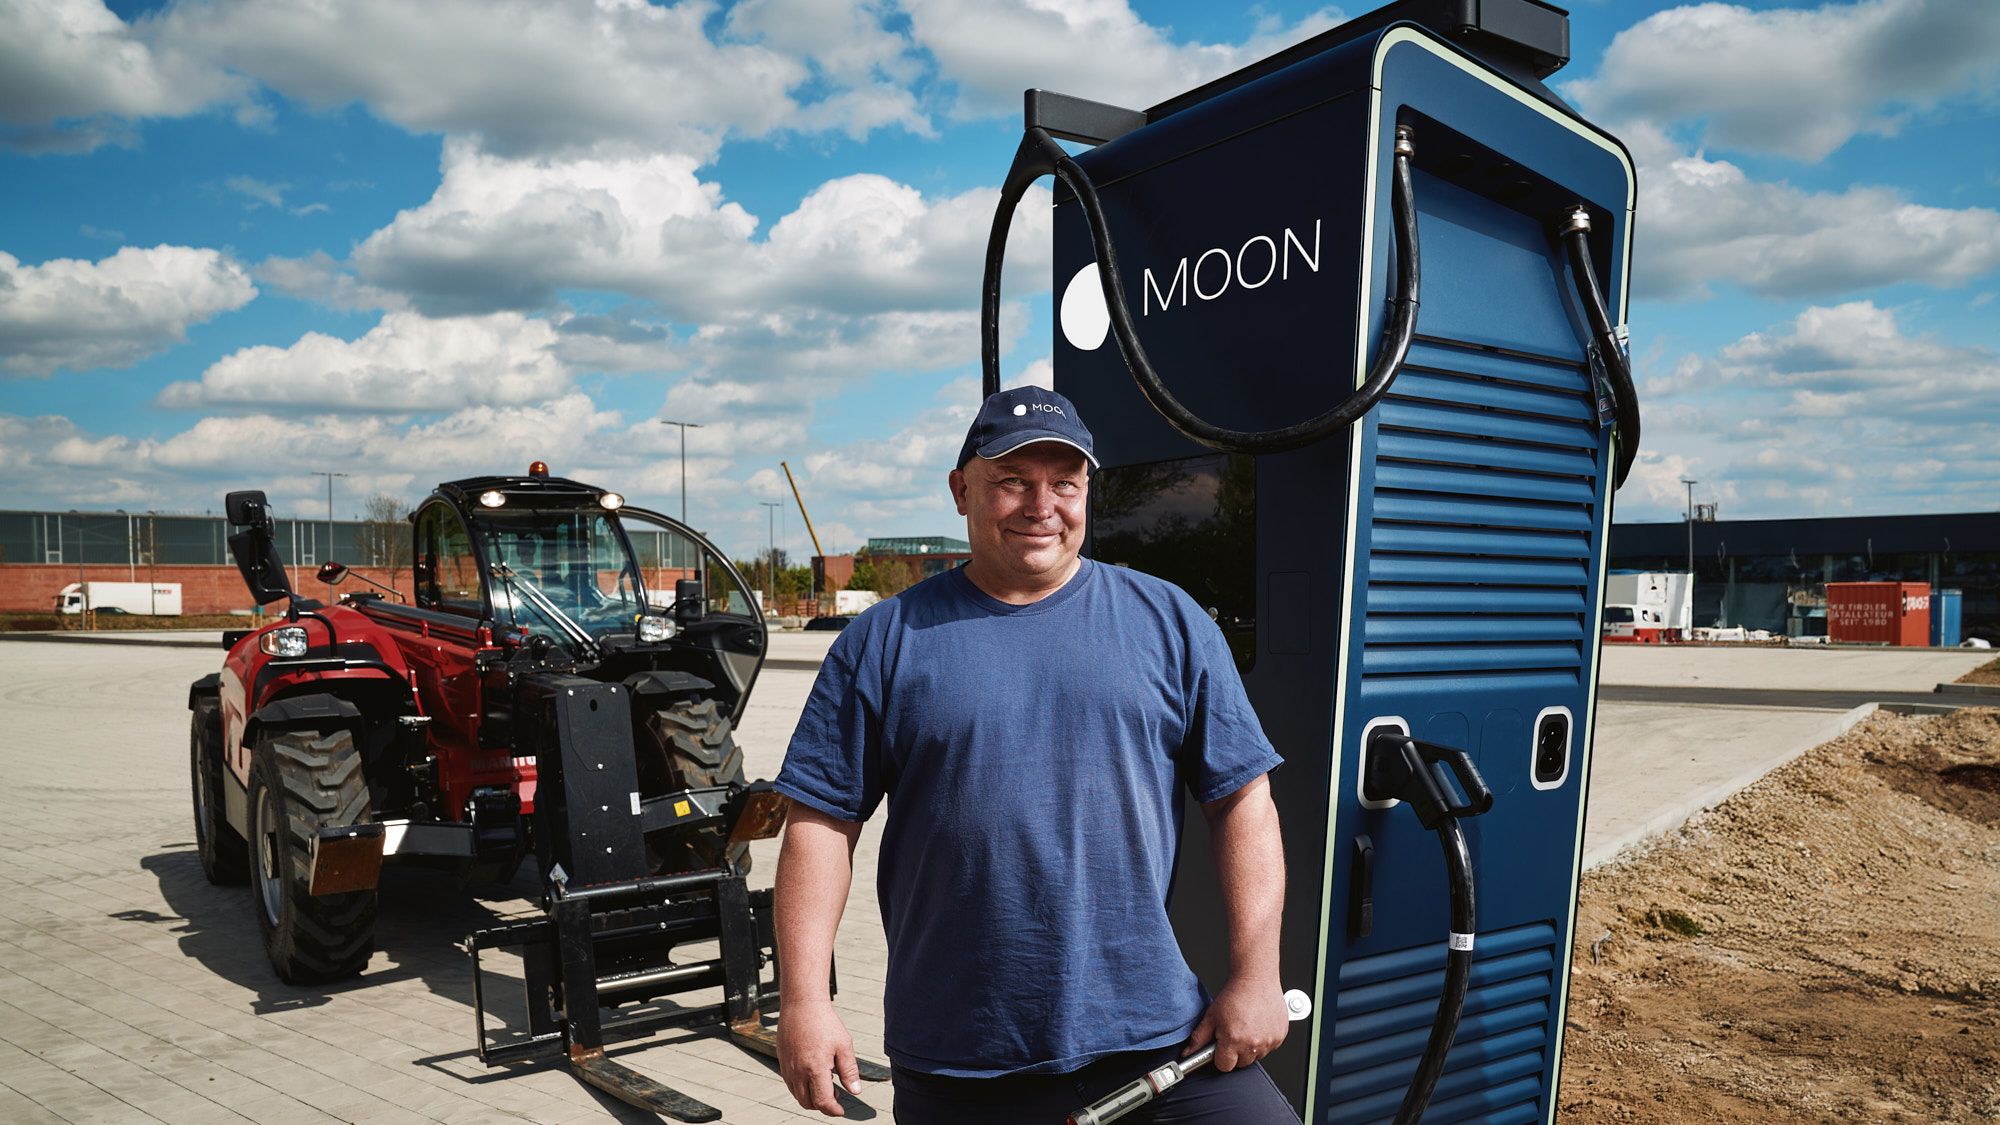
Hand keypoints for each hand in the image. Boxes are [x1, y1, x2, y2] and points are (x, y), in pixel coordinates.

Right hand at [778, 999, 863, 1115]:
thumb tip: (855, 1090)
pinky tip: (812, 1074)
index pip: (823, 1102)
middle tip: (835, 1096)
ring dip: (811, 1097)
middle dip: (822, 1105)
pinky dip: (801, 1087)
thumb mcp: (844, 1045)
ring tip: (825, 1084)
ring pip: (797, 1095)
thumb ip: (849, 1071)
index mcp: (815, 1069)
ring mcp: (788, 1067)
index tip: (840, 1110)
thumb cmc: (823, 1021)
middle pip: (808, 1103)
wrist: (802, 1004)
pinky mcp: (782, 1060)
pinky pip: (790, 1083)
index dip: (833, 1110)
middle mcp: (798, 1071)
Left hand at [1182, 978, 1288, 1071]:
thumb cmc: (1234, 995)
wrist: (1256, 979)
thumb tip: (1188, 1053)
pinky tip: (1257, 1025)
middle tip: (1233, 1034)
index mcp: (1233, 1040)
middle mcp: (1253, 1044)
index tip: (1220, 1048)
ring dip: (1250, 1048)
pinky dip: (1263, 1040)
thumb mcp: (1211, 1016)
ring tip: (1246, 1027)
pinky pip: (1269, 1048)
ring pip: (1256, 1056)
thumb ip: (1199, 1038)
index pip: (1224, 1066)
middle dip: (1235, 1053)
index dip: (1220, 1057)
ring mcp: (1268, 1041)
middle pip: (1241, 1064)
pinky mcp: (1279, 1036)